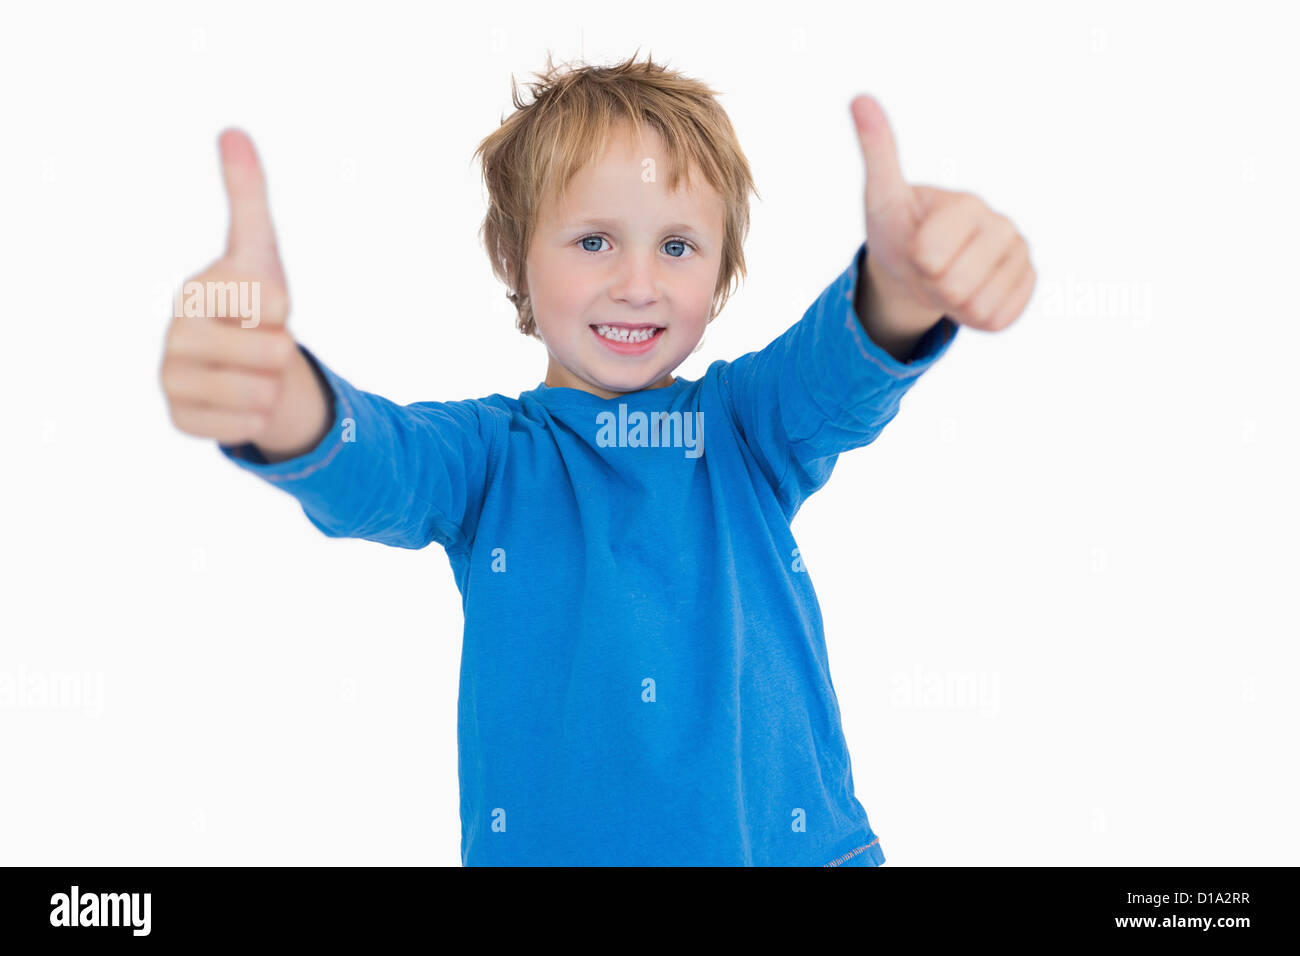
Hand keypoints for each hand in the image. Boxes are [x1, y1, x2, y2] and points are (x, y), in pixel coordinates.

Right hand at [160, 129, 324, 454]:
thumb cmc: (251, 303)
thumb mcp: (258, 250)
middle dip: (283, 352)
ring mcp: (172, 380)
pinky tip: (242, 402)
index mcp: (196, 291)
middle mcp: (175, 335)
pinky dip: (256, 419)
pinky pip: (240, 428)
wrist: (243, 365)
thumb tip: (231, 131)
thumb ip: (246, 195)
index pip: (266, 300)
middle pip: (271, 352)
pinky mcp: (180, 420)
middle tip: (267, 348)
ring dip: (273, 387)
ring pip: (260, 395)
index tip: (268, 306)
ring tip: (256, 374)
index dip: (280, 307)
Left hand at [851, 95, 1035, 334]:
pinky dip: (975, 318)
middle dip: (931, 286)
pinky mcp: (1028, 284)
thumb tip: (859, 98)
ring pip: (977, 308)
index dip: (915, 260)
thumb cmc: (899, 228)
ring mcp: (1020, 256)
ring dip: (952, 305)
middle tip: (930, 267)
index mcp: (967, 205)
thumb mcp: (882, 195)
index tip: (916, 245)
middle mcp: (1003, 226)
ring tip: (947, 279)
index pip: (929, 256)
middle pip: (954, 286)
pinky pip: (998, 320)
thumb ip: (878, 151)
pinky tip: (969, 293)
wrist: (920, 265)